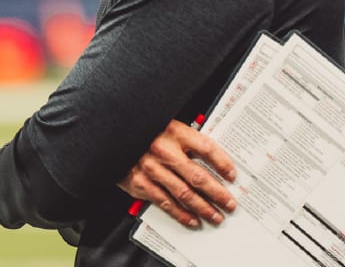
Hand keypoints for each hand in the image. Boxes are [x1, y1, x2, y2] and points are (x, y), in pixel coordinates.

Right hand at [116, 119, 237, 227]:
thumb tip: (213, 155)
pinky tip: (192, 219)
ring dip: (203, 208)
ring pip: (184, 194)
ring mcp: (151, 169)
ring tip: (216, 215)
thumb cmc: (143, 131)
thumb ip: (186, 138)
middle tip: (230, 203)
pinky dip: (181, 214)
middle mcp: (163, 151)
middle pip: (198, 176)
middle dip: (218, 193)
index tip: (232, 175)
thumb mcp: (166, 125)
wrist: (111, 138)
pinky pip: (165, 203)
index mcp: (174, 132)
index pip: (206, 148)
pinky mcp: (140, 184)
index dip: (223, 163)